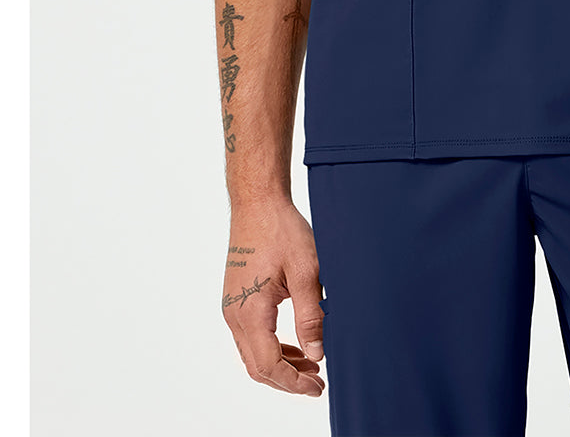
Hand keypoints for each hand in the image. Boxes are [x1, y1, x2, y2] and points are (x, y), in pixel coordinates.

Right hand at [220, 196, 326, 395]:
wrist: (257, 202)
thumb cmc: (282, 230)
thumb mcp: (306, 272)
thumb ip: (311, 316)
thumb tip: (317, 354)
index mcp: (250, 312)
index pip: (269, 366)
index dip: (294, 383)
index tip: (317, 387)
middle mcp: (234, 315)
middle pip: (257, 366)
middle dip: (288, 380)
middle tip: (317, 383)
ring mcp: (231, 307)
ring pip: (252, 353)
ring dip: (280, 364)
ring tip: (311, 365)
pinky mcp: (235, 299)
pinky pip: (250, 337)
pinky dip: (271, 347)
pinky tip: (294, 345)